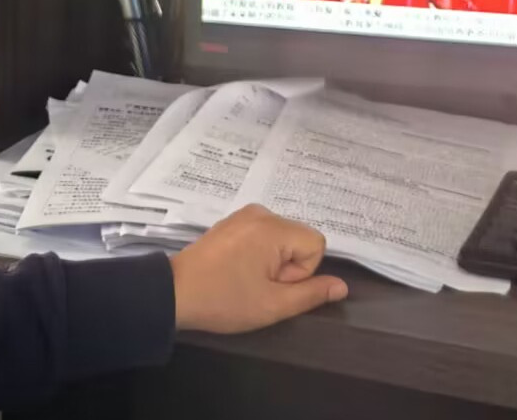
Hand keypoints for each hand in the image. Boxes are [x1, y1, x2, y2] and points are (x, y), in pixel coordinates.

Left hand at [170, 205, 348, 333]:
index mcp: (273, 227)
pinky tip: (237, 269)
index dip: (302, 272)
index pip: (316, 243)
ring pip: (282, 238)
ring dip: (273, 261)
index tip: (274, 284)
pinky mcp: (232, 221)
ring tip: (245, 278)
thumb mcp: (273, 305)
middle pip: (299, 238)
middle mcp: (261, 212)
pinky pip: (263, 234)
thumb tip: (342, 286)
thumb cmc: (224, 300)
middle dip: (288, 266)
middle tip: (258, 284)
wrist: (174, 293)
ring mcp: (244, 214)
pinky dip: (259, 252)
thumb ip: (311, 294)